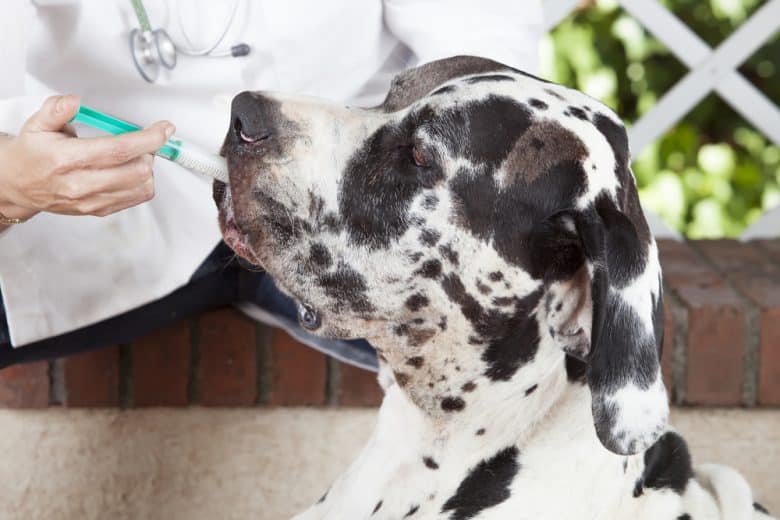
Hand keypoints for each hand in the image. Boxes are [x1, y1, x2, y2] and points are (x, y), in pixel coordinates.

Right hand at [0, 94, 174, 220]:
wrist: (16, 186)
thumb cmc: (30, 155)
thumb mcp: (37, 125)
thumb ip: (56, 110)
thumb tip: (74, 101)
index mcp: (67, 159)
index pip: (119, 150)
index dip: (148, 139)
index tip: (163, 129)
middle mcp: (81, 184)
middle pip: (137, 171)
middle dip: (150, 152)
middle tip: (147, 140)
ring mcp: (90, 200)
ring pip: (141, 188)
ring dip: (148, 169)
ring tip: (137, 156)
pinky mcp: (97, 210)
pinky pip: (134, 200)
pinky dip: (142, 184)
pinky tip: (132, 171)